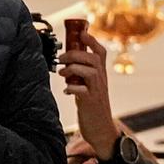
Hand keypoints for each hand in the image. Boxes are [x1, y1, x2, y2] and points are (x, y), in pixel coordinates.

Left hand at [58, 30, 119, 158]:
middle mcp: (101, 81)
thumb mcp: (89, 87)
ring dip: (73, 69)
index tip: (81, 33)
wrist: (101, 131)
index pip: (100, 52)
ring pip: (90, 72)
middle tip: (61, 58)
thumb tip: (67, 63)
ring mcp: (97, 91)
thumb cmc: (93, 107)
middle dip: (75, 54)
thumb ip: (82, 75)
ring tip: (62, 74)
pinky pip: (82, 91)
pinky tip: (67, 91)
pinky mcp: (91, 103)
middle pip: (93, 59)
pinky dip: (72, 88)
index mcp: (101, 75)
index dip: (92, 40)